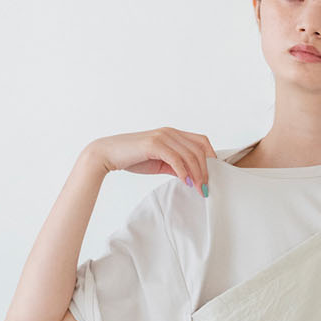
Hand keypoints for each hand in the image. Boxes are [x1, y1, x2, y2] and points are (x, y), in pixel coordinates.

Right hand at [91, 127, 217, 194]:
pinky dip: (184, 172)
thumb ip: (175, 167)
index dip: (211, 157)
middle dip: (206, 170)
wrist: (108, 154)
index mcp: (172, 134)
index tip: (212, 175)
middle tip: (206, 187)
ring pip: (190, 155)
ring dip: (197, 174)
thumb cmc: (132, 158)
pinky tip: (186, 183)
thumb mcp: (159, 163)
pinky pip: (176, 159)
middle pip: (199, 149)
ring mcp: (162, 137)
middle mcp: (170, 132)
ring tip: (198, 188)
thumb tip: (191, 177)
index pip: (201, 142)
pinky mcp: (154, 144)